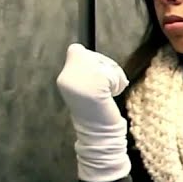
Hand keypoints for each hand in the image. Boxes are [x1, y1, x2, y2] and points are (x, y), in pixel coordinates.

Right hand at [56, 43, 129, 181]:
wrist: (99, 133)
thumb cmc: (97, 110)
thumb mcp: (83, 86)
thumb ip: (82, 69)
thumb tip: (78, 48)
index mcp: (63, 78)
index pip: (77, 50)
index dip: (92, 61)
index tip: (96, 80)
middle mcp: (67, 77)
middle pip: (92, 54)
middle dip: (105, 66)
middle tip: (106, 88)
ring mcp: (80, 81)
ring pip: (104, 63)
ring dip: (113, 75)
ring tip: (108, 93)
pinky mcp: (95, 86)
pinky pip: (112, 73)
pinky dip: (118, 82)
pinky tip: (113, 96)